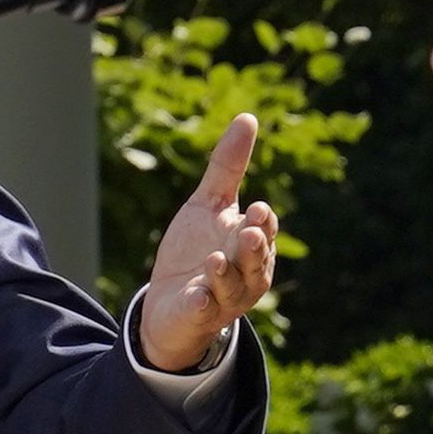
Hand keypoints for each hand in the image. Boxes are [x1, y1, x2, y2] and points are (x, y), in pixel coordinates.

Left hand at [138, 114, 278, 372]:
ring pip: (233, 287)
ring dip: (226, 274)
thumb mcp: (208, 205)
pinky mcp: (198, 315)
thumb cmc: (195, 250)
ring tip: (215, 259)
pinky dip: (202, 302)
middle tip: (249, 231)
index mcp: (252, 246)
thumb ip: (228, 167)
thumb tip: (248, 118)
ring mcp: (224, 298)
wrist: (169, 303)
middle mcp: (246, 275)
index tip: (256, 209)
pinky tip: (196, 293)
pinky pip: (203, 310)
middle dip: (254, 248)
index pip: (263, 231)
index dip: (261, 223)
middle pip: (256, 261)